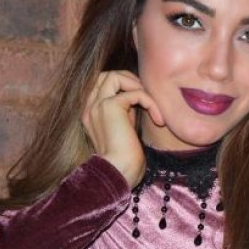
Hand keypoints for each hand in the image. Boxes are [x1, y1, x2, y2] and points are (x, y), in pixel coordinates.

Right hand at [81, 71, 164, 187]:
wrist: (118, 173)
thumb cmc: (124, 160)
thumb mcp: (123, 130)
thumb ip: (125, 113)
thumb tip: (138, 98)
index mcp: (90, 113)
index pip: (101, 84)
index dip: (122, 86)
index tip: (140, 102)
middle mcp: (89, 107)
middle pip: (106, 75)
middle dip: (129, 80)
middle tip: (147, 99)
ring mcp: (97, 105)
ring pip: (115, 76)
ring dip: (137, 86)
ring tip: (151, 105)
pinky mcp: (110, 107)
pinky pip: (135, 93)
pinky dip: (150, 102)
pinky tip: (158, 119)